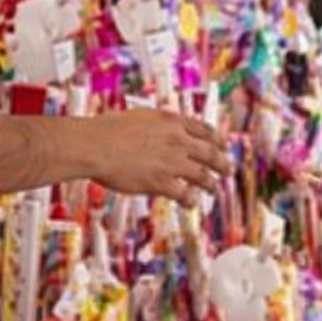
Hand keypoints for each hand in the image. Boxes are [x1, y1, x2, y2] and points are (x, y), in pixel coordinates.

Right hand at [81, 110, 230, 206]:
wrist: (94, 145)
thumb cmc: (106, 131)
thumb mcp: (140, 117)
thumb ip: (157, 125)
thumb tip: (162, 131)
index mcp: (171, 121)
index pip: (205, 129)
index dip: (216, 140)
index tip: (220, 146)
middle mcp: (177, 141)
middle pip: (210, 153)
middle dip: (222, 163)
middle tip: (227, 170)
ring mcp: (172, 162)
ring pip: (203, 176)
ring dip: (211, 184)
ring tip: (213, 189)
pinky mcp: (162, 183)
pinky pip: (185, 194)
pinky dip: (191, 199)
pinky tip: (191, 203)